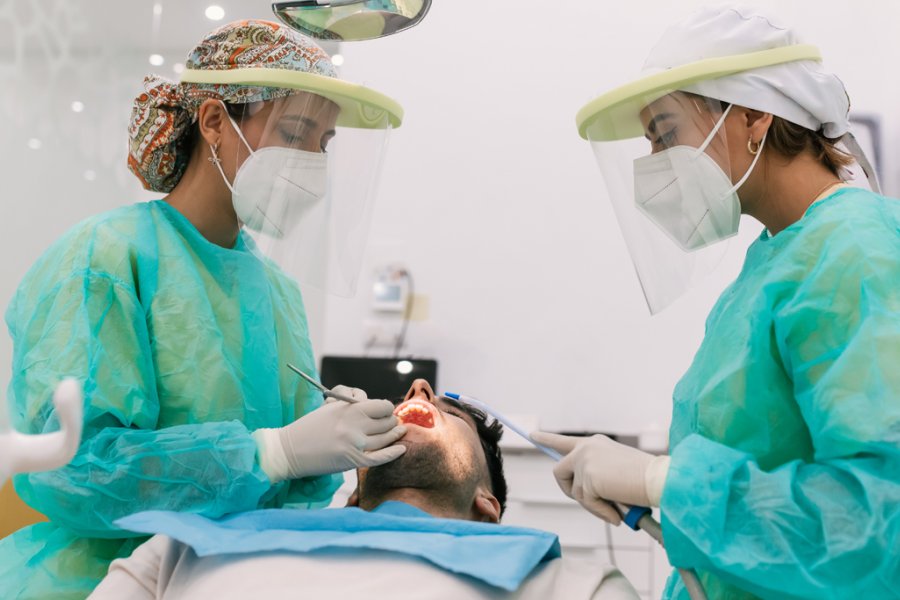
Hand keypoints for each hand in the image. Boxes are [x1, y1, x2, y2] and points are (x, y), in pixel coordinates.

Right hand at [254, 386, 406, 481]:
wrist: (289, 451)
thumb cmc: (309, 426)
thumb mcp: (331, 407)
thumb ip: (354, 405)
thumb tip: (377, 407)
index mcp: (349, 409)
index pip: (382, 406)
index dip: (386, 408)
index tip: (385, 411)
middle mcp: (355, 426)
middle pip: (387, 422)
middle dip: (391, 421)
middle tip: (392, 422)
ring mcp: (355, 445)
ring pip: (386, 439)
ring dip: (395, 435)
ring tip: (400, 431)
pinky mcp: (353, 461)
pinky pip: (380, 458)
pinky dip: (393, 453)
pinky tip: (402, 449)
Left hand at [530, 432, 668, 524]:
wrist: (659, 479)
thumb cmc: (644, 478)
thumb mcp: (615, 471)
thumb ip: (595, 476)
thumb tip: (582, 493)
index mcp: (595, 443)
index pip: (564, 441)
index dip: (547, 439)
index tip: (533, 435)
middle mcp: (586, 447)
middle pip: (560, 471)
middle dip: (570, 490)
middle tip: (589, 501)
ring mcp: (585, 461)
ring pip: (575, 492)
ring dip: (593, 505)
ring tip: (615, 507)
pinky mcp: (588, 477)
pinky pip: (586, 502)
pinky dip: (600, 511)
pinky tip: (616, 513)